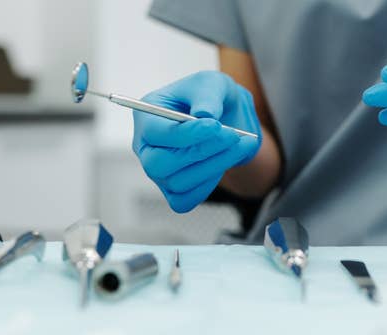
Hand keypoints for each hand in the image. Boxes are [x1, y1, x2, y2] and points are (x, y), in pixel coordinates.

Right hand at [133, 71, 261, 212]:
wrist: (227, 119)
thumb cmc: (212, 97)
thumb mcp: (213, 83)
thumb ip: (208, 94)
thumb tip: (204, 114)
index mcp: (147, 115)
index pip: (156, 133)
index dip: (186, 133)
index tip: (215, 126)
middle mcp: (146, 147)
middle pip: (159, 164)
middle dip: (199, 152)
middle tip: (232, 135)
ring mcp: (158, 172)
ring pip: (178, 182)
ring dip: (214, 164)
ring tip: (240, 143)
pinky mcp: (172, 190)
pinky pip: (185, 200)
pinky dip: (208, 184)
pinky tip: (225, 161)